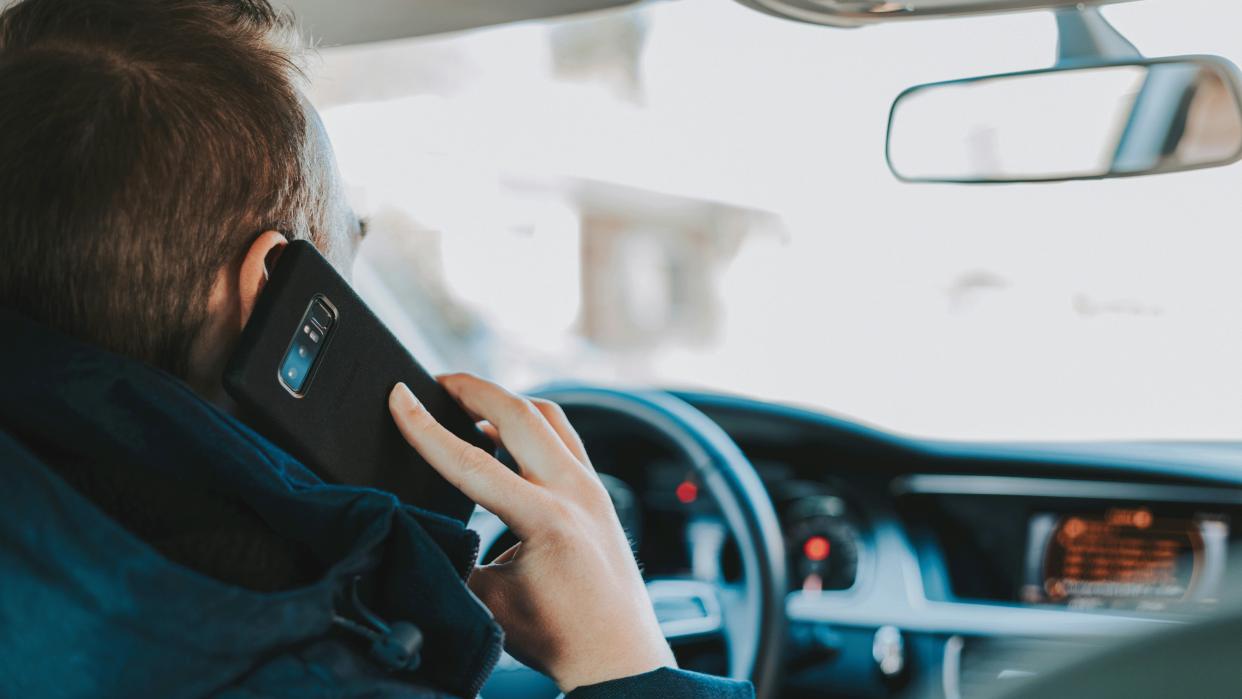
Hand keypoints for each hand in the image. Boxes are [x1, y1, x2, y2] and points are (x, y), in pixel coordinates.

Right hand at [388, 375, 675, 691]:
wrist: (619, 657)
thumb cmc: (560, 637)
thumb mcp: (488, 601)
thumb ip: (451, 556)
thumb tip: (417, 524)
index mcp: (547, 520)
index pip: (472, 460)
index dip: (426, 428)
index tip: (398, 397)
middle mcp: (577, 492)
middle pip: (520, 412)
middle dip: (472, 388)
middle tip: (435, 381)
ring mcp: (594, 488)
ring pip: (549, 416)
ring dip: (505, 402)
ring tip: (466, 401)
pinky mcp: (600, 492)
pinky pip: (565, 437)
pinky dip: (531, 423)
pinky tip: (505, 434)